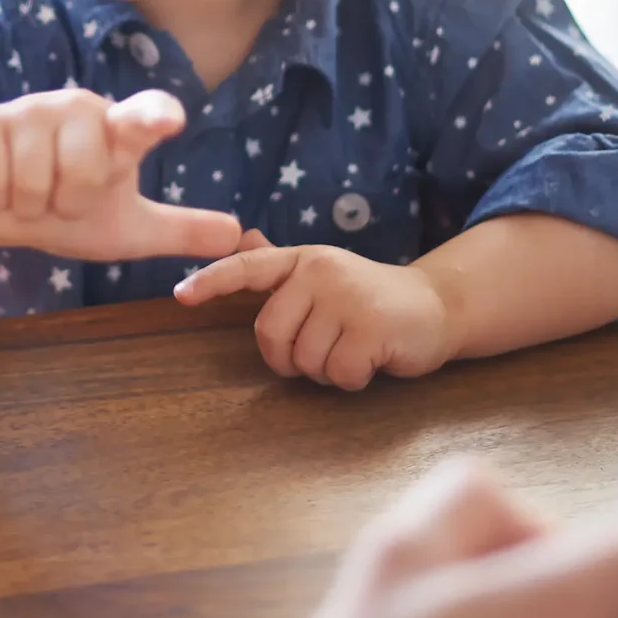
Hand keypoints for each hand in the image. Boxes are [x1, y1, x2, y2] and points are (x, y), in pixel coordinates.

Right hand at [0, 87, 240, 265]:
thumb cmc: (65, 206)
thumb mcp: (125, 228)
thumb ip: (179, 230)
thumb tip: (238, 236)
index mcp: (118, 131)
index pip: (144, 118)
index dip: (155, 118)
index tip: (170, 120)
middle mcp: (78, 108)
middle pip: (82, 173)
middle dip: (66, 203)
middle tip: (58, 199)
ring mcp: (29, 110)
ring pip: (31, 181)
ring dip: (26, 205)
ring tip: (25, 193)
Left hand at [175, 231, 457, 389]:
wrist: (436, 306)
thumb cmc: (370, 297)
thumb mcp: (324, 276)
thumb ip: (282, 267)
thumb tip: (241, 238)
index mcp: (303, 260)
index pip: (248, 268)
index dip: (211, 281)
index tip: (180, 296)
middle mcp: (321, 272)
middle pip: (270, 334)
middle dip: (289, 358)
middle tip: (321, 352)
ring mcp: (347, 298)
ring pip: (304, 360)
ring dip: (324, 371)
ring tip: (352, 350)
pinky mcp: (371, 328)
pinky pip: (337, 374)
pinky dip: (351, 379)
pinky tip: (371, 360)